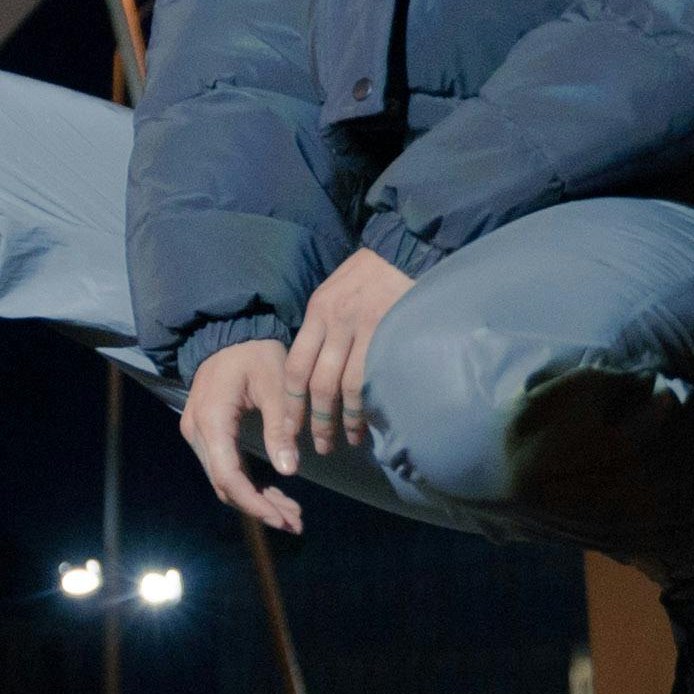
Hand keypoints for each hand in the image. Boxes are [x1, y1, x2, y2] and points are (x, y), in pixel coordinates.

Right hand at [181, 340, 307, 533]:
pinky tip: (277, 497)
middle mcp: (197, 432)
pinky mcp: (207, 436)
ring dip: (257, 501)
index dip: (255, 503)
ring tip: (293, 515)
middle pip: (224, 485)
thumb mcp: (275, 384)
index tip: (282, 519)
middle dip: (260, 508)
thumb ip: (280, 427)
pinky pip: (225, 469)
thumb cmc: (254, 352)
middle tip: (297, 523)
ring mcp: (198, 435)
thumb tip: (289, 471)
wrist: (228, 331)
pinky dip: (250, 486)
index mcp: (212, 419)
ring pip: (224, 481)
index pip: (228, 475)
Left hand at [289, 250, 412, 460]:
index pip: (295, 366)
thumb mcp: (334, 291)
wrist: (404, 249)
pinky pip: (372, 377)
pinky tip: (370, 419)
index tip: (290, 427)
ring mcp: (361, 328)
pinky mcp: (386, 332)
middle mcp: (334, 322)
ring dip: (344, 419)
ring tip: (348, 439)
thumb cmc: (370, 273)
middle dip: (315, 420)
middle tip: (320, 444)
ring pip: (344, 386)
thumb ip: (323, 326)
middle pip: (317, 383)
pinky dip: (368, 404)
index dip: (291, 402)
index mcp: (317, 312)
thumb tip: (316, 365)